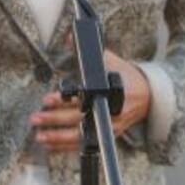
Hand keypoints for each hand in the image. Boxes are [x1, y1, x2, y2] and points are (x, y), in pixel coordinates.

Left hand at [30, 49, 151, 152]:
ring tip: (40, 136)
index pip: (81, 98)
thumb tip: (70, 38)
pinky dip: (67, 147)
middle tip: (37, 118)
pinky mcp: (107, 137)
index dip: (63, 100)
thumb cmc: (127, 77)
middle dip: (55, 120)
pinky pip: (85, 145)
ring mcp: (108, 127)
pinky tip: (52, 145)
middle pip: (78, 119)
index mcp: (109, 93)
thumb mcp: (110, 60)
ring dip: (58, 138)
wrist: (148, 96)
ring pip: (80, 137)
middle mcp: (108, 113)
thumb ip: (88, 53)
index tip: (47, 99)